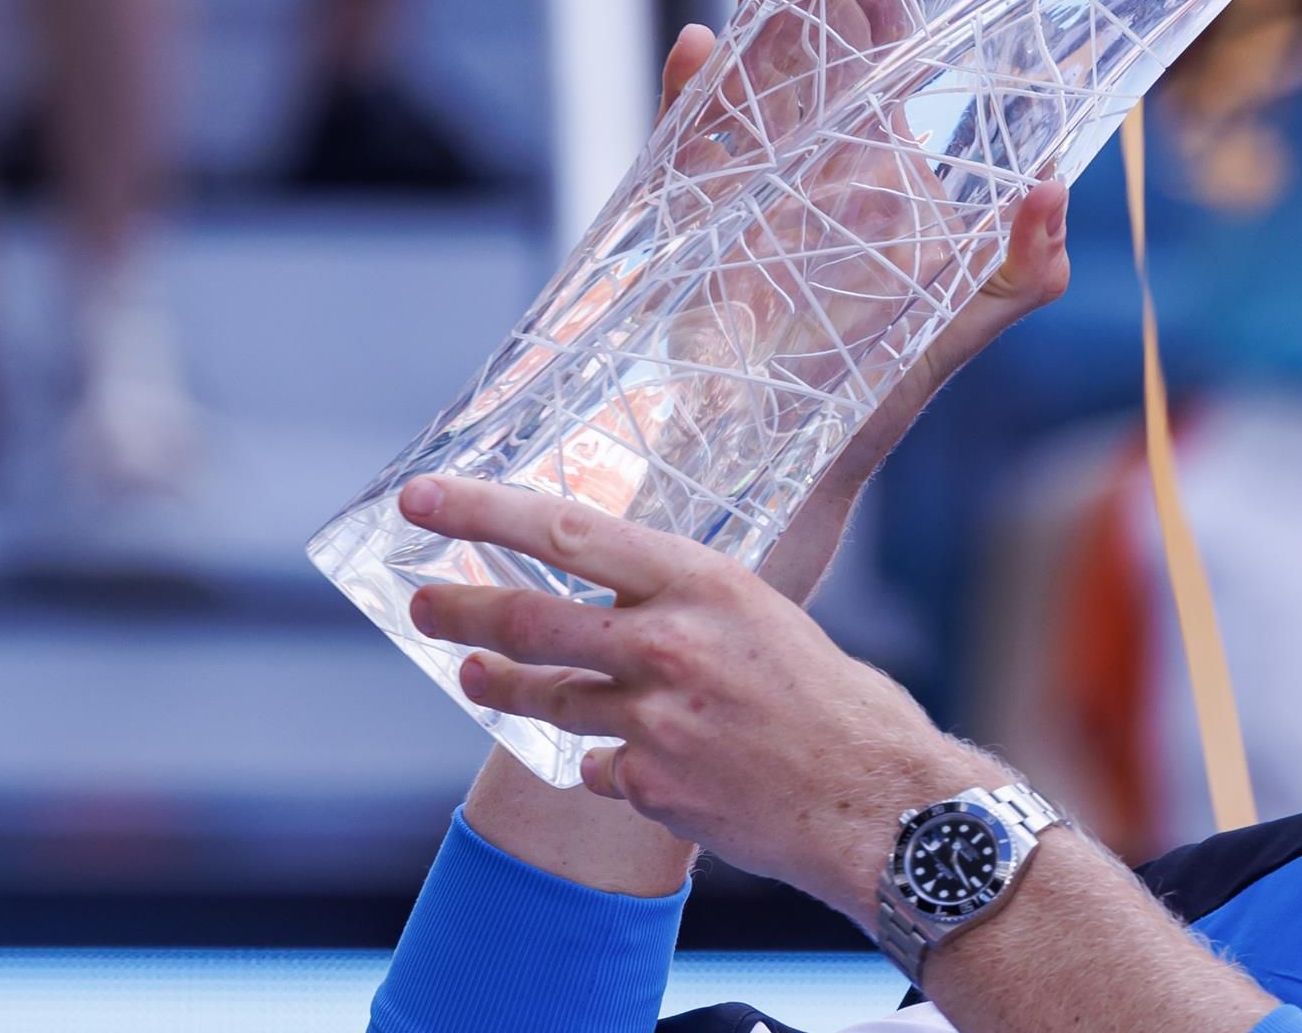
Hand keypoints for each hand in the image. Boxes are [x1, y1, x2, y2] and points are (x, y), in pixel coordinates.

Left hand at [405, 475, 995, 922]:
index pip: (566, 533)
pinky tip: (624, 760)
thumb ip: (693, 611)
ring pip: (545, 698)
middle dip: (458, 609)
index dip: (482, 512)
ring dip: (501, 688)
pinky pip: (595, 764)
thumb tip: (636, 605)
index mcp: (703, 584)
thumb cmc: (842, 705)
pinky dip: (602, 760)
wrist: (881, 802)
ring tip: (474, 677)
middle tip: (422, 603)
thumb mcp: (768, 621)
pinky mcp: (648, 787)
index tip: (420, 498)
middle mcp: (668, 645)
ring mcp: (652, 721)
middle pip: (526, 620)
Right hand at [651, 0, 1072, 602]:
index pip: (883, 60)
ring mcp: (752, 185)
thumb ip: (1024, 266)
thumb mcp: (969, 321)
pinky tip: (693, 51)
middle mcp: (816, 161)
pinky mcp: (696, 222)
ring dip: (751, 21)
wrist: (796, 455)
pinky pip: (686, 146)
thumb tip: (1057, 188)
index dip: (877, 2)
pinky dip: (688, 99)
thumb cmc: (888, 384)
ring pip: (748, 80)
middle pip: (809, 51)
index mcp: (882, 164)